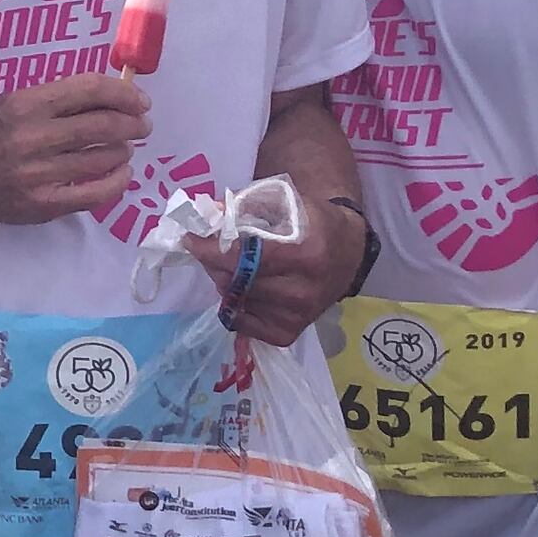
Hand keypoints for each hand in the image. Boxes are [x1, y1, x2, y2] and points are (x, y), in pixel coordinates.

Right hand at [0, 70, 152, 229]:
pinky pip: (95, 193)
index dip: (123, 93)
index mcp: (25, 105)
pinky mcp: (45, 204)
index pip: (88, 90)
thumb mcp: (14, 103)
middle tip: (142, 125)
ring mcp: (39, 174)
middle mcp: (32, 137)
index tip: (139, 100)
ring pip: (102, 158)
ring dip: (124, 150)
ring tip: (126, 147)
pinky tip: (121, 173)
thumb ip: (58, 99)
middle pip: (102, 125)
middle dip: (132, 123)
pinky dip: (117, 181)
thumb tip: (112, 97)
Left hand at [183, 193, 357, 344]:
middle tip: (211, 247)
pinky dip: (232, 302)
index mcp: (305, 252)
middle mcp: (301, 290)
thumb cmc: (312, 223)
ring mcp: (295, 316)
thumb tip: (205, 213)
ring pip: (233, 298)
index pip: (243, 256)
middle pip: (233, 279)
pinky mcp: (287, 334)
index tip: (191, 238)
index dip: (210, 248)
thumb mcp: (285, 202)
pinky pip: (239, 321)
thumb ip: (244, 206)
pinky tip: (244, 287)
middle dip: (213, 261)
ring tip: (234, 265)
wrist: (346, 254)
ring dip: (222, 279)